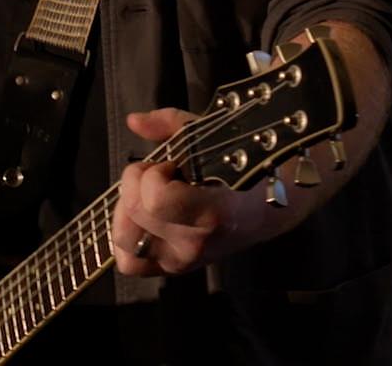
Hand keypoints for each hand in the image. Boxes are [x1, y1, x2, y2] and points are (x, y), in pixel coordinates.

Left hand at [110, 108, 258, 277]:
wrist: (267, 212)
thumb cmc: (240, 171)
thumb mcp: (209, 136)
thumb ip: (167, 124)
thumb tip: (134, 121)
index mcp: (210, 212)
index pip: (156, 200)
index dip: (152, 174)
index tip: (170, 165)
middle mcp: (193, 244)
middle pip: (135, 213)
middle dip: (136, 185)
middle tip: (157, 178)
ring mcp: (181, 262)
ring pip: (124, 242)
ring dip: (127, 213)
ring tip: (146, 198)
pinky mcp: (171, 269)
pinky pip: (129, 263)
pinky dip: (127, 238)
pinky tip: (141, 218)